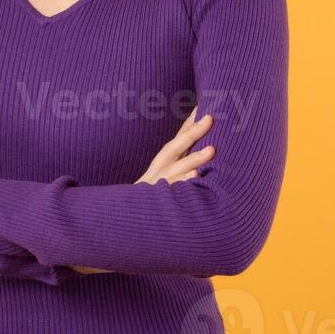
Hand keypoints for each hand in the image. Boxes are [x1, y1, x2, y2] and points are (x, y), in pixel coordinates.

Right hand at [69, 107, 215, 274]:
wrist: (122, 228)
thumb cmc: (150, 205)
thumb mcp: (161, 183)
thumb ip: (179, 170)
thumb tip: (203, 160)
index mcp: (160, 166)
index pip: (176, 140)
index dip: (189, 123)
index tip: (203, 105)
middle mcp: (157, 173)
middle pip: (174, 148)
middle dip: (192, 132)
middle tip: (210, 117)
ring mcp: (157, 188)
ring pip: (176, 171)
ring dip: (194, 158)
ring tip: (212, 150)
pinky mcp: (158, 204)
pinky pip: (173, 194)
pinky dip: (184, 185)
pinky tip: (197, 177)